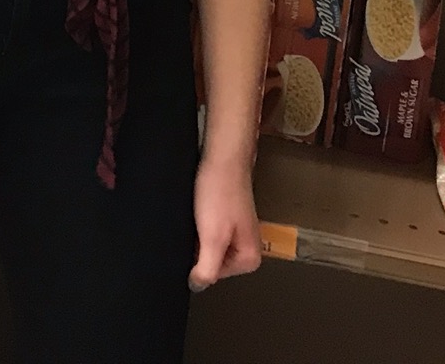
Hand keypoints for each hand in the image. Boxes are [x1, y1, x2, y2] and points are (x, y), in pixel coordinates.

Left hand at [190, 153, 260, 290]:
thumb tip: (197, 286)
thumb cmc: (220, 192)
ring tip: (199, 216)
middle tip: (197, 225)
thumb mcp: (213, 237)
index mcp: (249, 259)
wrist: (222, 159)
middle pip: (210, 262)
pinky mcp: (225, 220)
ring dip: (197, 235)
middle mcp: (246, 249)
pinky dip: (198, 225)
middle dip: (198, 247)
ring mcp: (236, 234)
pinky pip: (207, 232)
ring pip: (207, 246)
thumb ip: (207, 268)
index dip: (197, 260)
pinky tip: (197, 212)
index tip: (195, 239)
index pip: (212, 276)